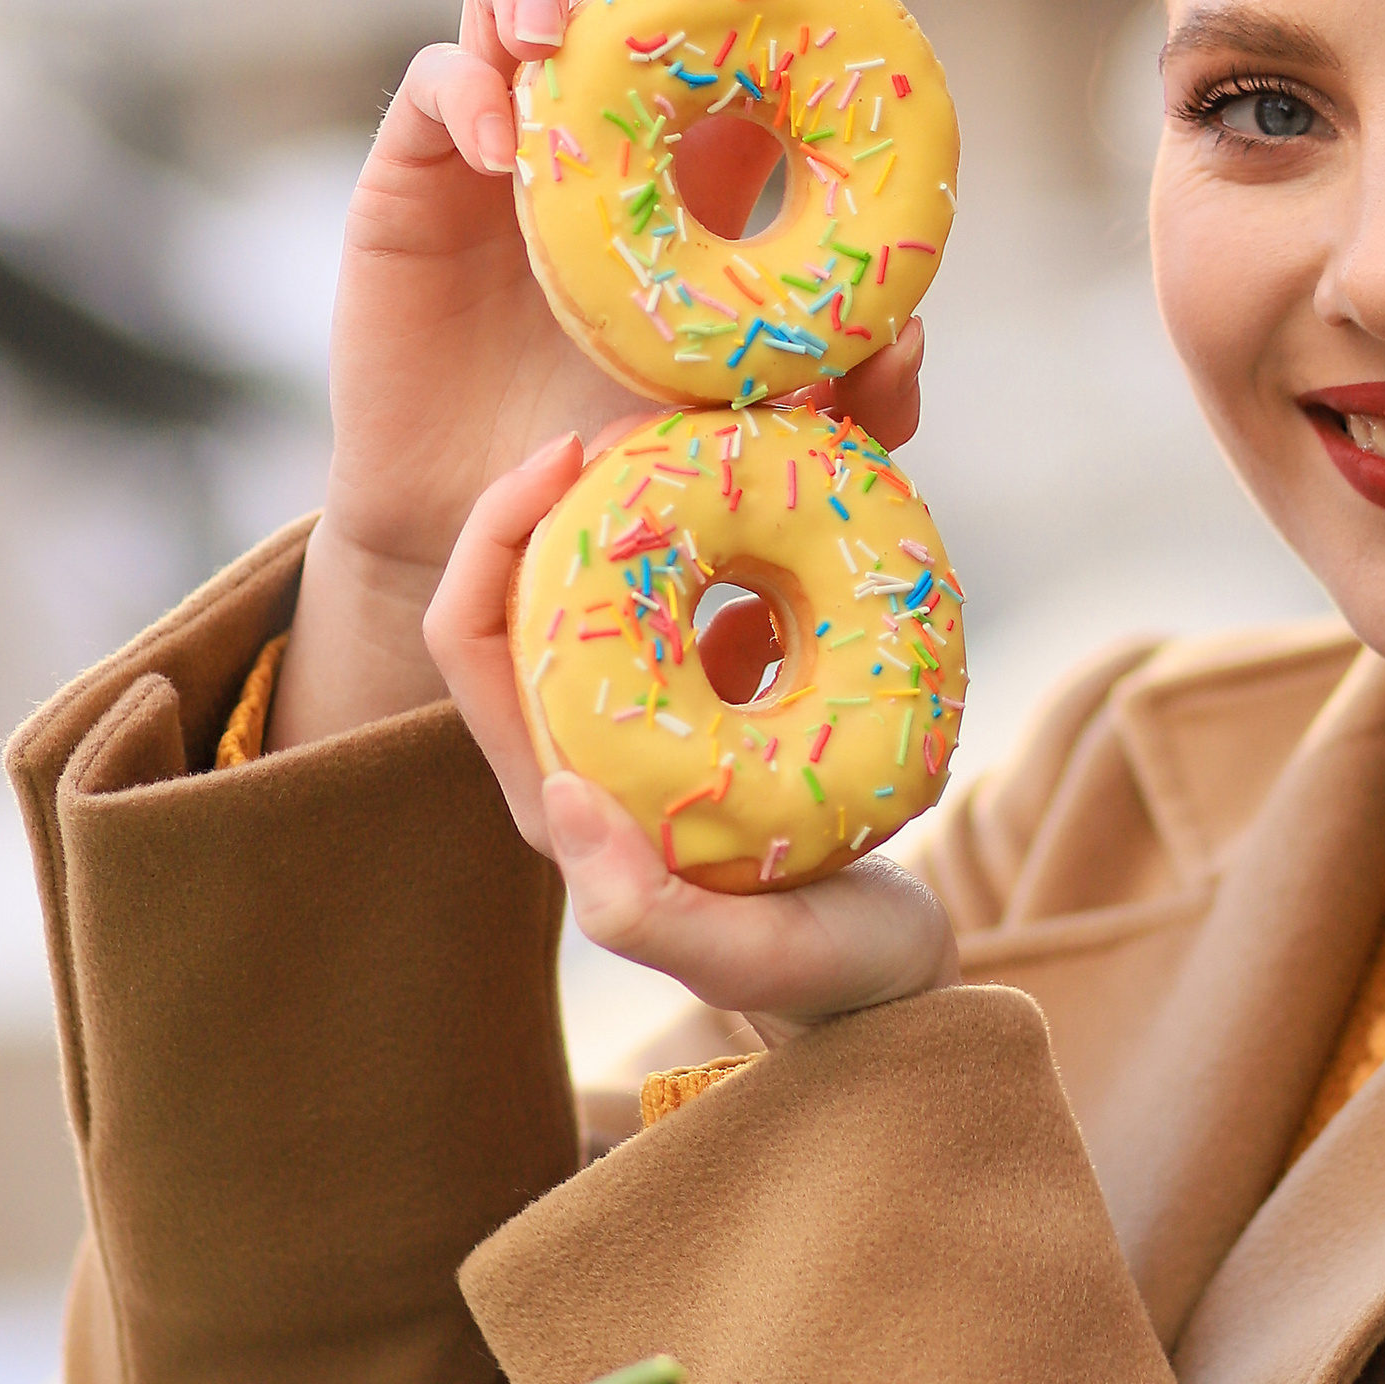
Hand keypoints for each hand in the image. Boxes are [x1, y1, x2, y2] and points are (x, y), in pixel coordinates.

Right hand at [273, 0, 926, 745]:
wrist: (492, 536)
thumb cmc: (628, 468)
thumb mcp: (748, 428)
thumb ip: (843, 399)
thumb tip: (913, 341)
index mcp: (705, 158)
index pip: (760, 38)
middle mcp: (607, 116)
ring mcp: (510, 128)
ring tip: (556, 34)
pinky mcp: (420, 165)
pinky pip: (438, 82)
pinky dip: (468, 93)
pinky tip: (501, 150)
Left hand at [424, 434, 959, 1032]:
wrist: (909, 983)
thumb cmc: (825, 983)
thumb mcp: (744, 959)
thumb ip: (643, 908)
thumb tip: (561, 800)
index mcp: (563, 783)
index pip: (475, 632)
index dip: (498, 528)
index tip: (574, 448)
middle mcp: (595, 731)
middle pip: (550, 566)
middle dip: (596, 467)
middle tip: (677, 399)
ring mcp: (670, 702)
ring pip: (648, 553)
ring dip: (691, 473)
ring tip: (768, 410)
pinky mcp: (741, 684)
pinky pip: (734, 573)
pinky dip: (769, 514)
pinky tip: (831, 462)